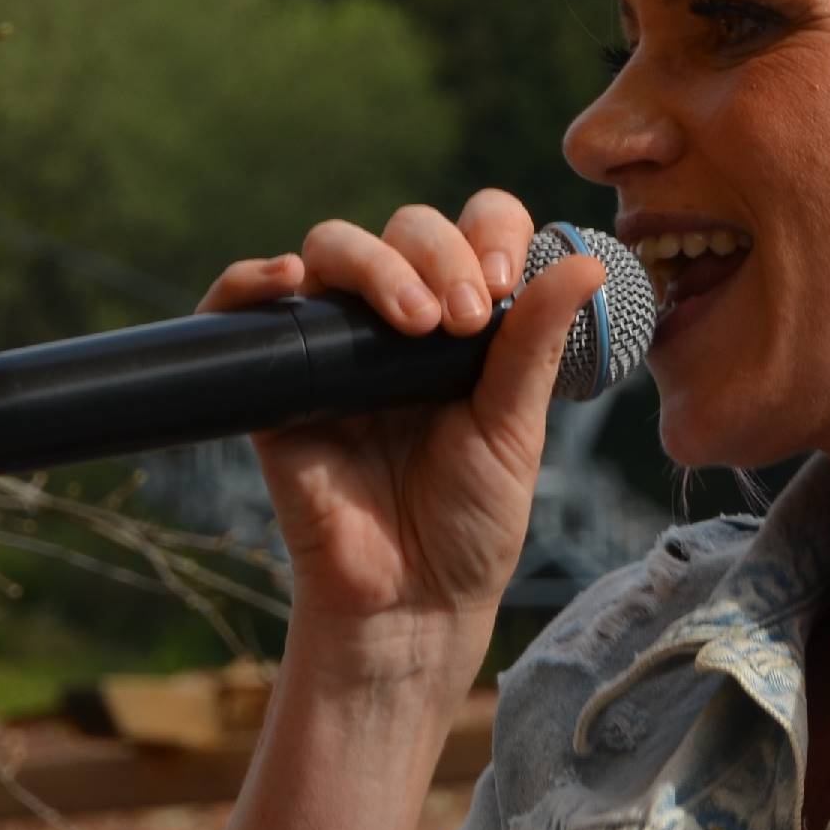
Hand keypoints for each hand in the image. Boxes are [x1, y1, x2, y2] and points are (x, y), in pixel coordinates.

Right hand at [195, 191, 613, 679]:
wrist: (409, 602)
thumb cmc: (470, 521)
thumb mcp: (515, 428)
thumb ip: (537, 344)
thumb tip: (586, 264)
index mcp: (466, 319)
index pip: (474, 228)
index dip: (488, 235)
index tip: (502, 287)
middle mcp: (397, 318)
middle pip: (406, 227)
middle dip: (439, 256)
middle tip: (462, 320)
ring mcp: (335, 342)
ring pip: (334, 247)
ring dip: (372, 263)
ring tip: (408, 320)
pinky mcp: (278, 378)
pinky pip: (243, 306)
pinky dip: (252, 276)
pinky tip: (288, 277)